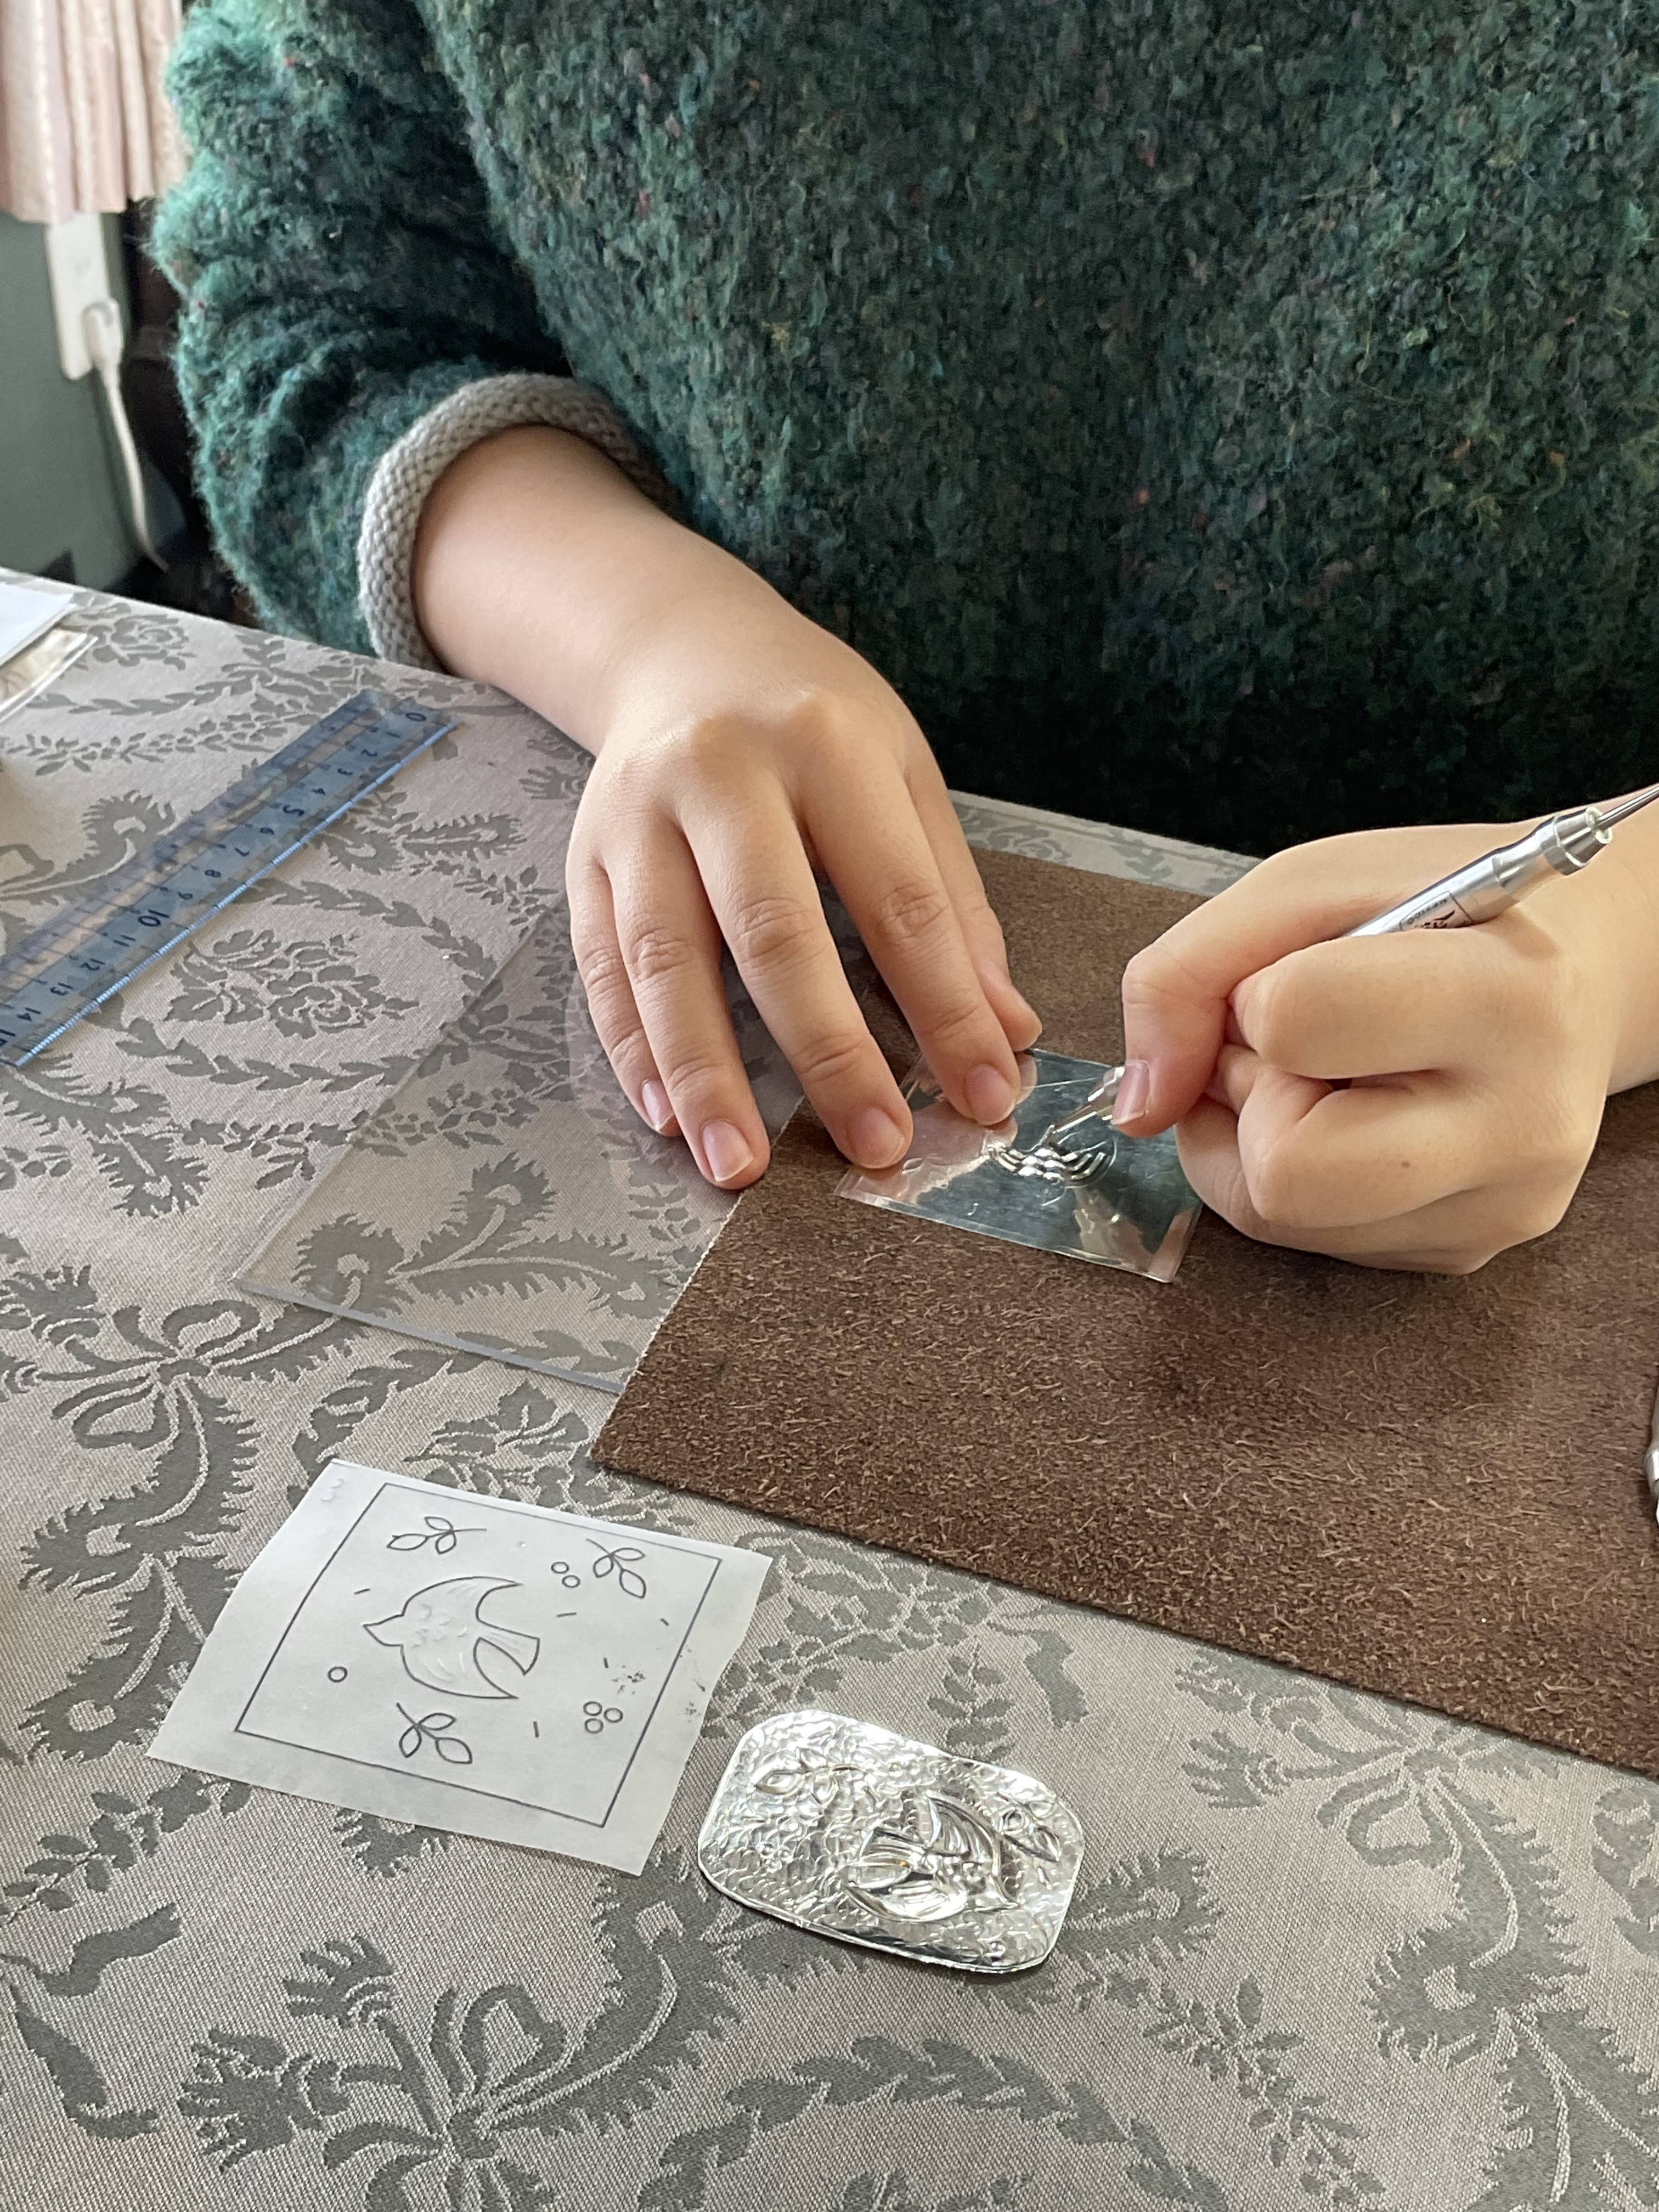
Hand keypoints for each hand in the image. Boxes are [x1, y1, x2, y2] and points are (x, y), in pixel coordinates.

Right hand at [414, 426, 1037, 1190]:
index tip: (987, 1095)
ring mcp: (636, 814)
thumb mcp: (904, 779)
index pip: (901, 899)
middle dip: (828, 1053)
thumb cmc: (812, 723)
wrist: (678, 645)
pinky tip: (668, 1119)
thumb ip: (952, 907)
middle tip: (875, 1149)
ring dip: (704, 1073)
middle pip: (775, 931)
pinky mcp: (581, 856)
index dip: (947, 1007)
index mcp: (826, 743)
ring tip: (740, 1167)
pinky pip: (601, 966)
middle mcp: (720, 771)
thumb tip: (1006, 1034)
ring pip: (663, 957)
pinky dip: (632, 1049)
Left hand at [1113, 817, 1658, 1270]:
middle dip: (1251, 1099)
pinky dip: (1294, 1174)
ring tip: (1322, 1074)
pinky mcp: (1466, 1251)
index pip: (1295, 1024)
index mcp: (1507, 998)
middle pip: (1285, 1173)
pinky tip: (1348, 1116)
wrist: (1575, 972)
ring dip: (1258, 1140)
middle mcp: (1523, 1123)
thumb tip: (1137, 1108)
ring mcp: (1500, 1205)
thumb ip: (1189, 972)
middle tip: (1290, 1046)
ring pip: (1281, 1218)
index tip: (1295, 974)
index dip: (1255, 996)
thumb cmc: (1435, 911)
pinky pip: (1311, 1241)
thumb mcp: (1306, 887)